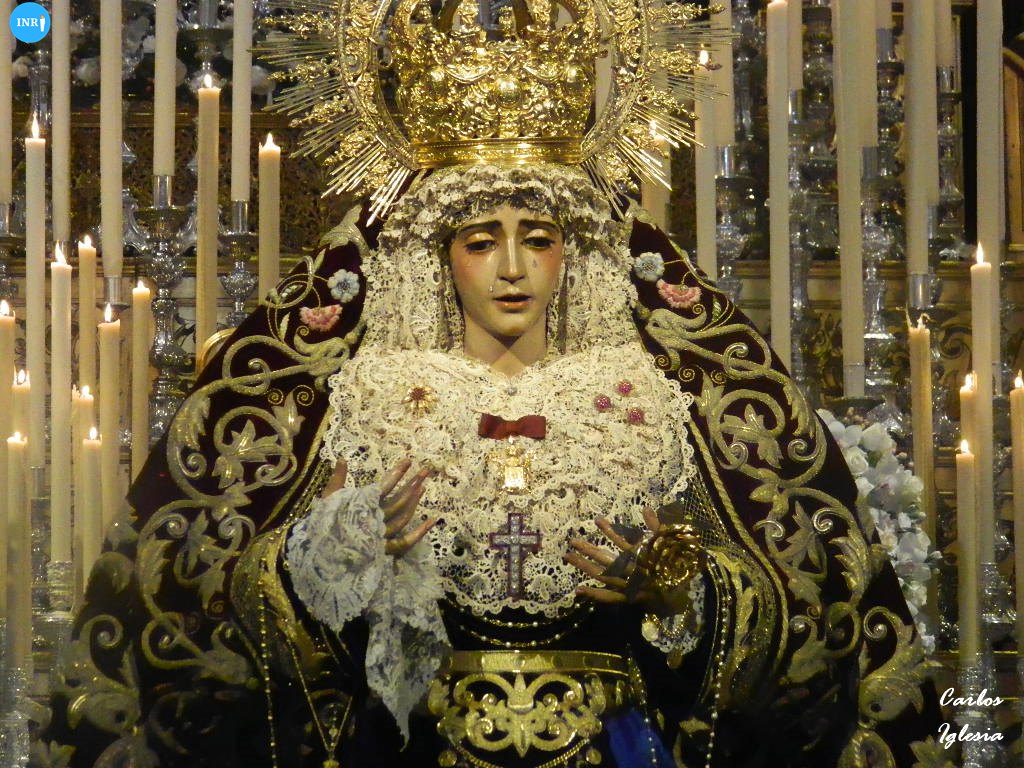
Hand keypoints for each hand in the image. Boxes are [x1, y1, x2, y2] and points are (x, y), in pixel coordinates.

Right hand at [321, 459, 437, 556]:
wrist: (320, 556)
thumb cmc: (323, 524)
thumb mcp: (328, 499)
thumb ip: (338, 479)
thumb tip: (341, 458)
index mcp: (362, 506)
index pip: (384, 486)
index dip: (397, 473)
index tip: (408, 461)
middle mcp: (375, 519)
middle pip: (399, 501)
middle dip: (413, 484)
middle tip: (426, 470)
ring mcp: (381, 535)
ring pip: (403, 518)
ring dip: (415, 502)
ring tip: (424, 487)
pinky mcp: (384, 550)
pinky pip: (406, 541)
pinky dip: (420, 532)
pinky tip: (433, 520)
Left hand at [565, 508, 702, 616]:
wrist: (678, 596)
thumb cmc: (671, 567)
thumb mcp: (667, 545)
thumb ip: (657, 527)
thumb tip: (647, 507)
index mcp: (644, 559)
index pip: (625, 543)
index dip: (611, 532)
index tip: (597, 520)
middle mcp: (634, 573)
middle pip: (608, 561)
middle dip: (589, 550)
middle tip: (572, 541)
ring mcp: (629, 587)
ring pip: (604, 577)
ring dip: (585, 567)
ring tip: (568, 557)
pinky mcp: (626, 599)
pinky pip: (608, 597)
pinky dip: (593, 594)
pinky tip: (577, 589)